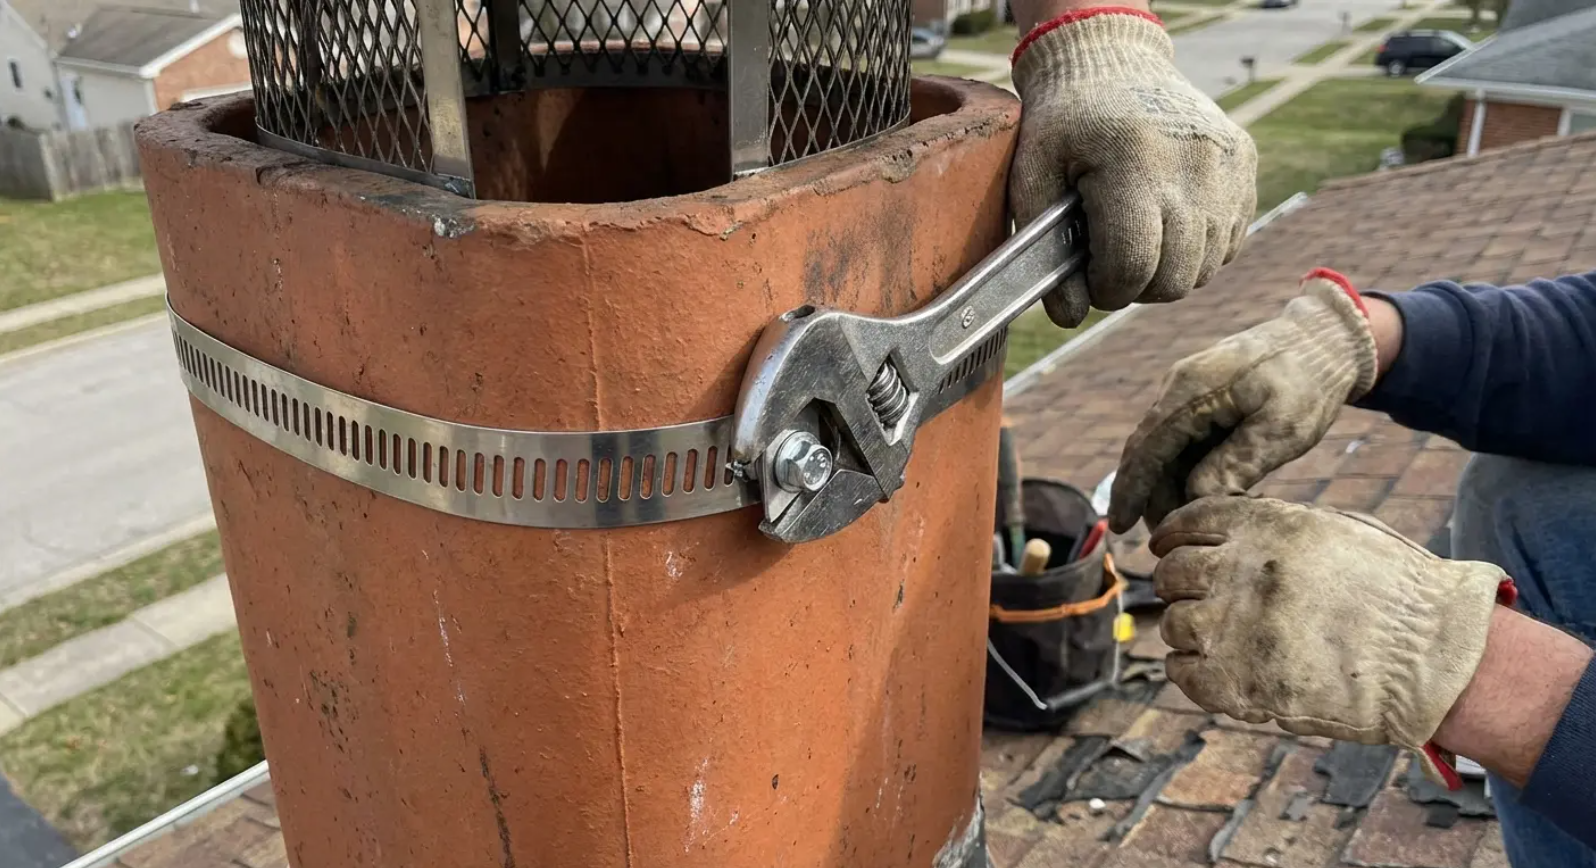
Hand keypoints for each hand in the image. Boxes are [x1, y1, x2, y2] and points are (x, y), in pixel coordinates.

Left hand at [1010, 9, 1256, 327]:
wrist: (1113, 61)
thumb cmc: (1064, 122)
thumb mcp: (1031, 174)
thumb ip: (1041, 248)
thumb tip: (1068, 318)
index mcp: (1134, 161)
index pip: (1133, 267)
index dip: (1104, 289)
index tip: (1086, 276)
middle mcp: (1193, 162)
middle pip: (1175, 279)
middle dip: (1135, 286)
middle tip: (1107, 263)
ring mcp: (1227, 162)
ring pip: (1204, 269)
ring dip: (1166, 271)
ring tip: (1134, 240)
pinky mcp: (1246, 161)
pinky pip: (1228, 243)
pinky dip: (1196, 250)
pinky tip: (1165, 222)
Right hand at [1107, 270, 1377, 533]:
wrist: (1324, 338)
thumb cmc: (1309, 382)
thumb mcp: (1281, 428)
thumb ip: (1238, 462)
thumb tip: (1196, 498)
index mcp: (1191, 392)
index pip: (1147, 448)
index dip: (1131, 490)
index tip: (1119, 527)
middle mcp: (1180, 388)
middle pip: (1148, 450)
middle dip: (1149, 494)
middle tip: (1163, 536)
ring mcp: (1189, 390)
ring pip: (1164, 446)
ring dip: (1168, 483)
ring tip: (1183, 520)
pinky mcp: (1203, 396)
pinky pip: (1182, 437)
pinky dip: (1183, 467)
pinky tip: (1198, 492)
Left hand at [1151, 496, 1510, 784]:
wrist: (1435, 657)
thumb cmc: (1399, 592)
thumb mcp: (1338, 531)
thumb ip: (1275, 527)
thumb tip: (1225, 535)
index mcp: (1265, 527)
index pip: (1187, 522)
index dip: (1172, 536)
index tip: (1167, 547)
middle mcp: (1240, 571)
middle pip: (1173, 574)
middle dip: (1178, 584)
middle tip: (1192, 596)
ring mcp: (1234, 629)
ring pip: (1174, 624)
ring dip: (1188, 629)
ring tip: (1213, 636)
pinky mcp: (1238, 684)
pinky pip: (1183, 672)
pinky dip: (1188, 669)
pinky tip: (1206, 668)